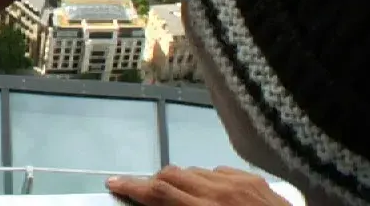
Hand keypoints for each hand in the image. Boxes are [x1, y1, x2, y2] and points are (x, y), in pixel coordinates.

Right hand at [107, 166, 291, 204]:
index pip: (160, 194)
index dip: (132, 187)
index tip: (113, 183)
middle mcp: (221, 193)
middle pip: (171, 175)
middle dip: (153, 183)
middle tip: (145, 195)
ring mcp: (240, 182)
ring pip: (193, 170)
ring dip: (180, 182)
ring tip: (180, 198)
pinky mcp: (256, 179)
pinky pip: (219, 170)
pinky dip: (207, 180)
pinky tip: (211, 195)